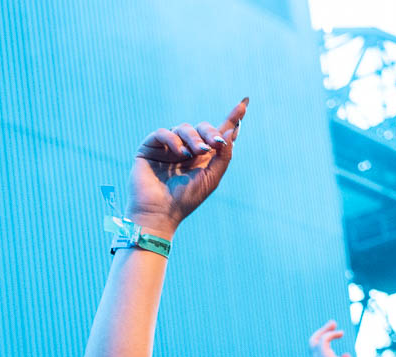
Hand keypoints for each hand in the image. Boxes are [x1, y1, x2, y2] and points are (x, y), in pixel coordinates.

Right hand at [123, 98, 246, 236]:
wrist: (159, 213)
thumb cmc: (185, 200)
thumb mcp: (211, 179)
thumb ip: (224, 156)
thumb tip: (232, 131)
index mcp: (202, 157)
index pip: (218, 133)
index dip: (232, 118)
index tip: (245, 103)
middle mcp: (185, 149)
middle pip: (202, 127)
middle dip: (210, 132)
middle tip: (215, 143)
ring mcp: (167, 148)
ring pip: (183, 128)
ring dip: (192, 138)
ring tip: (194, 154)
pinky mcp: (149, 148)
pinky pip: (163, 133)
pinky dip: (172, 139)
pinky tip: (178, 153)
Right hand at [308, 320, 366, 356]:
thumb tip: (345, 354)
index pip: (318, 352)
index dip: (326, 341)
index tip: (336, 334)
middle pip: (312, 344)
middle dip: (321, 332)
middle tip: (332, 323)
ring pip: (315, 340)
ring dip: (324, 330)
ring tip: (334, 323)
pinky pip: (323, 340)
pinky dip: (331, 334)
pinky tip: (341, 333)